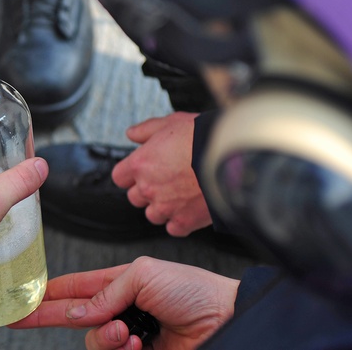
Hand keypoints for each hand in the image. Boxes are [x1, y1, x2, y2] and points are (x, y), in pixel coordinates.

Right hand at [10, 257, 237, 349]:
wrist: (227, 322)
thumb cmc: (193, 290)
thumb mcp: (143, 274)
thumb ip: (106, 291)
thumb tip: (79, 311)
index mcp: (120, 282)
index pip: (76, 287)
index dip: (49, 292)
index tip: (24, 299)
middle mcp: (121, 310)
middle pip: (76, 317)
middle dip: (53, 316)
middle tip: (23, 320)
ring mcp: (130, 336)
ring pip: (94, 342)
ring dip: (104, 337)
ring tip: (127, 333)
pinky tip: (137, 343)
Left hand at [111, 112, 211, 236]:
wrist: (231, 156)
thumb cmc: (200, 136)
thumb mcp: (170, 123)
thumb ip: (146, 130)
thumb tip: (130, 134)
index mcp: (140, 164)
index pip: (119, 177)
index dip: (130, 174)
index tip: (143, 171)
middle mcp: (148, 188)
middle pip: (135, 197)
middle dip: (147, 190)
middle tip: (166, 181)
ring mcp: (165, 207)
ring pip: (152, 215)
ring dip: (162, 207)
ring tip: (180, 195)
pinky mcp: (185, 221)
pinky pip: (173, 228)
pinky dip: (179, 221)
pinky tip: (190, 209)